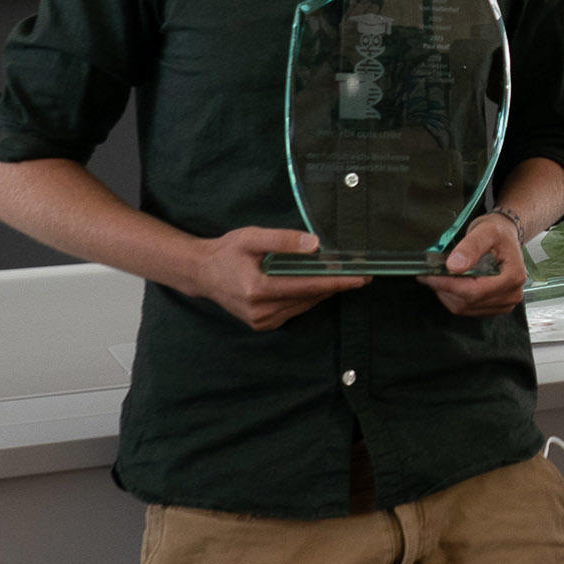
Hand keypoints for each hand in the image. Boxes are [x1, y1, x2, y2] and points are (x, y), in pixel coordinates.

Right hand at [186, 228, 369, 331]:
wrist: (202, 273)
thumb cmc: (227, 252)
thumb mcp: (251, 238)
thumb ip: (283, 240)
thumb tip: (315, 245)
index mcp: (258, 290)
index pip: (308, 286)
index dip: (337, 282)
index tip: (361, 277)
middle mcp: (261, 311)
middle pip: (309, 297)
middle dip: (335, 286)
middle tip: (360, 274)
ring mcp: (261, 321)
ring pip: (304, 306)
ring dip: (323, 293)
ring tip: (343, 278)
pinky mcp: (262, 325)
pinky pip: (294, 310)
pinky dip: (306, 298)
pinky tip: (315, 286)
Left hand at [417, 213, 527, 316]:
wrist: (505, 237)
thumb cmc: (498, 232)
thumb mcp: (485, 231)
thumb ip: (471, 247)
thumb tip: (454, 266)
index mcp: (513, 277)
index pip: (475, 291)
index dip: (448, 285)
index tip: (428, 275)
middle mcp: (512, 294)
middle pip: (468, 302)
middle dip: (445, 289)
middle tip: (430, 274)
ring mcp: (505, 304)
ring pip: (465, 308)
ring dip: (448, 294)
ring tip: (440, 277)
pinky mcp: (496, 307)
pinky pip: (468, 310)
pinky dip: (455, 298)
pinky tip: (452, 283)